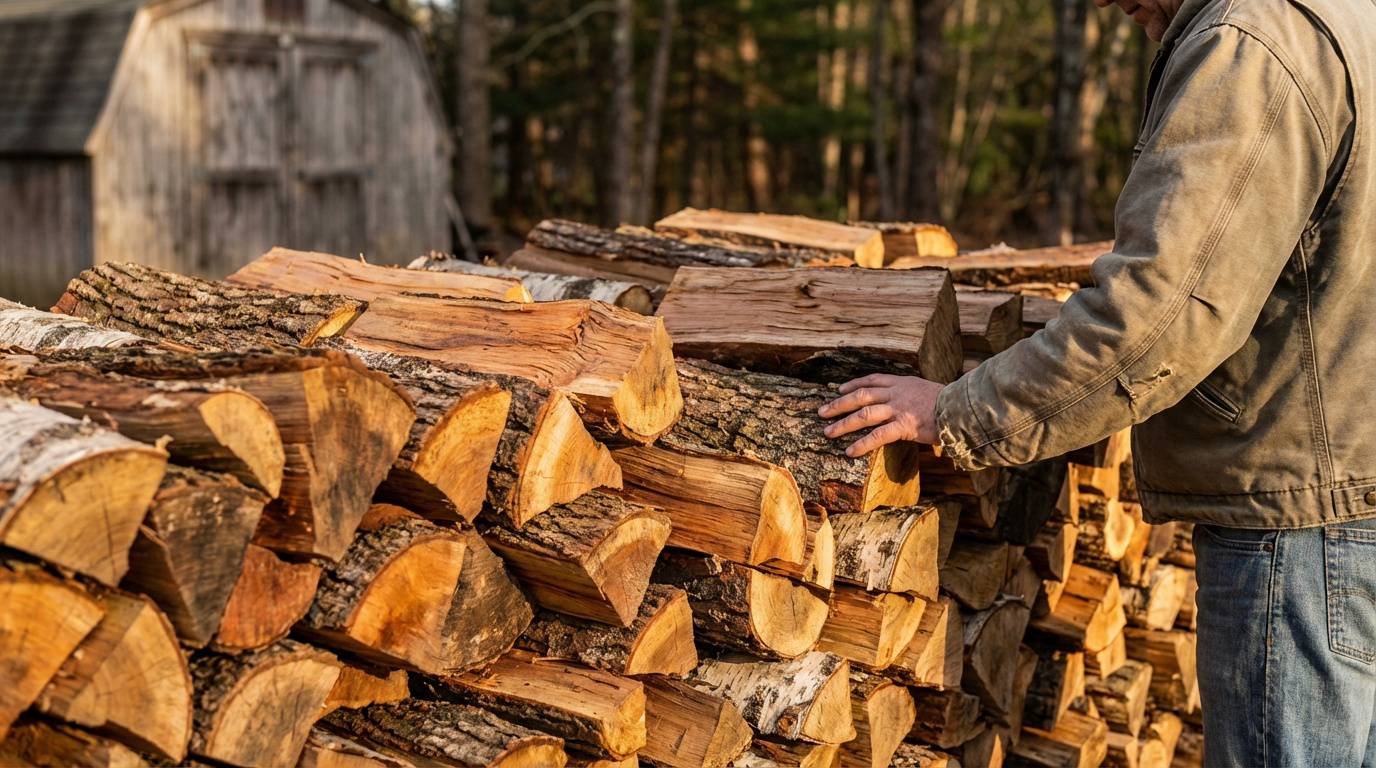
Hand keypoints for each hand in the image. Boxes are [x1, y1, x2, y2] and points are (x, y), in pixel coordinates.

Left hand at [818, 374, 943, 456]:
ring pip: (864, 414)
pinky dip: (862, 444)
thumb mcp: (929, 391)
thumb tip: (912, 405)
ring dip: (843, 424)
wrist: (963, 408)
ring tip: (827, 432)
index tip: (839, 389)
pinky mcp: (904, 425)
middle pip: (861, 396)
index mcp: (903, 382)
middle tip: (821, 412)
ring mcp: (899, 408)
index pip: (872, 380)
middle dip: (838, 404)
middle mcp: (897, 392)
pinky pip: (877, 435)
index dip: (853, 384)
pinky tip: (849, 451)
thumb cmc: (951, 403)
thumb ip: (915, 396)